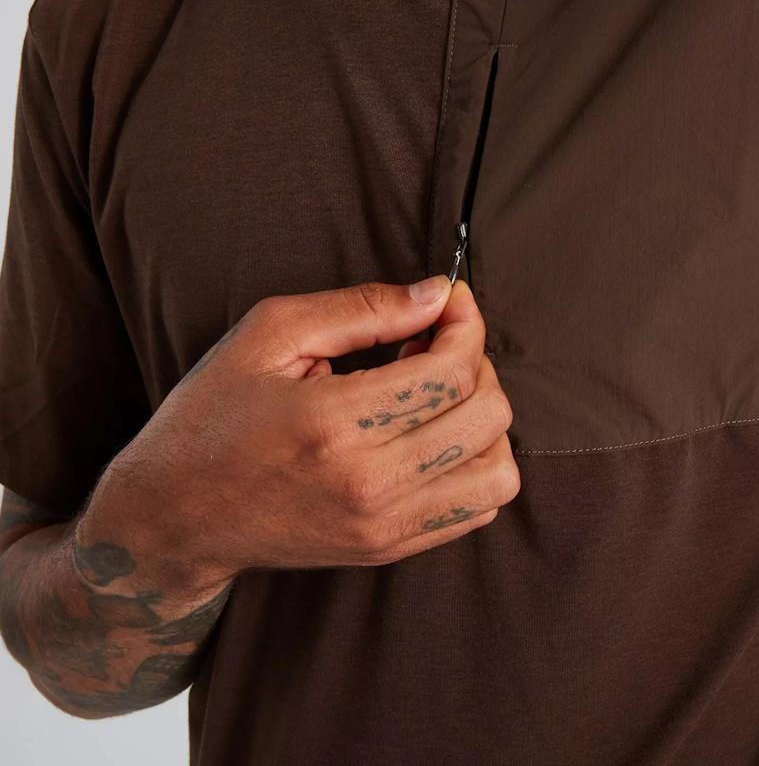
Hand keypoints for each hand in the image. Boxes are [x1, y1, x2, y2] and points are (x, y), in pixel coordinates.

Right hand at [74, 278, 518, 596]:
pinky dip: (476, 464)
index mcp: (333, 423)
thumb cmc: (215, 415)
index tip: (450, 303)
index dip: (466, 324)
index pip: (452, 371)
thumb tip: (439, 293)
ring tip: (437, 399)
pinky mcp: (391, 549)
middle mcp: (370, 484)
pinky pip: (479, 508)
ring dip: (486, 422)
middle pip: (489, 416)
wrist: (174, 517)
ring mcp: (385, 526)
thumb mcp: (269, 335)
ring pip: (499, 471)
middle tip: (435, 348)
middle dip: (478, 366)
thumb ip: (362, 307)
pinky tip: (433, 437)